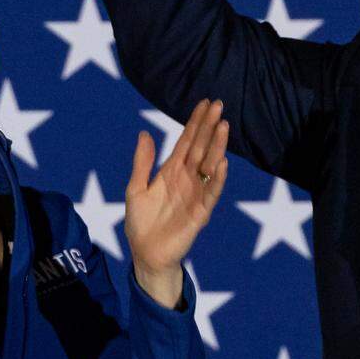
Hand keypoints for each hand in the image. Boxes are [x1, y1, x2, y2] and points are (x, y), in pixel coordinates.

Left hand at [124, 99, 228, 306]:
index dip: (195, 123)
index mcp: (172, 171)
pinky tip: (222, 163)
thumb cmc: (140, 223)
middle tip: (219, 105)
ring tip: (223, 126)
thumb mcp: (136, 189)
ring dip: (217, 147)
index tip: (204, 103)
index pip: (187, 141)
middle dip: (209, 127)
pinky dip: (216, 179)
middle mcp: (187, 179)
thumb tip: (144, 133)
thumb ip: (142, 163)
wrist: (146, 254)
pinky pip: (211, 193)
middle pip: (201, 148)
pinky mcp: (200, 213)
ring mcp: (195, 194)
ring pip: (210, 165)